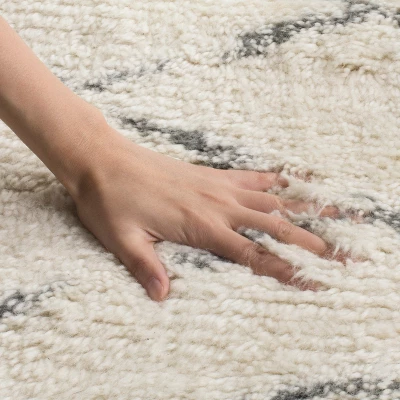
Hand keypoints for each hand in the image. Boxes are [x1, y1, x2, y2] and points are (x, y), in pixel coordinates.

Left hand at [72, 126, 356, 301]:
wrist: (103, 159)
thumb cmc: (111, 200)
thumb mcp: (122, 239)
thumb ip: (146, 267)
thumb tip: (163, 296)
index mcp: (198, 224)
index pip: (248, 252)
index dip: (278, 268)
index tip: (306, 279)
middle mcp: (214, 204)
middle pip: (268, 225)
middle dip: (302, 241)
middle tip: (332, 252)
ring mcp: (214, 186)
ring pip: (265, 199)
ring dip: (295, 210)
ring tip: (324, 214)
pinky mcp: (208, 174)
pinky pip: (247, 177)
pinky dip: (269, 180)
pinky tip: (284, 180)